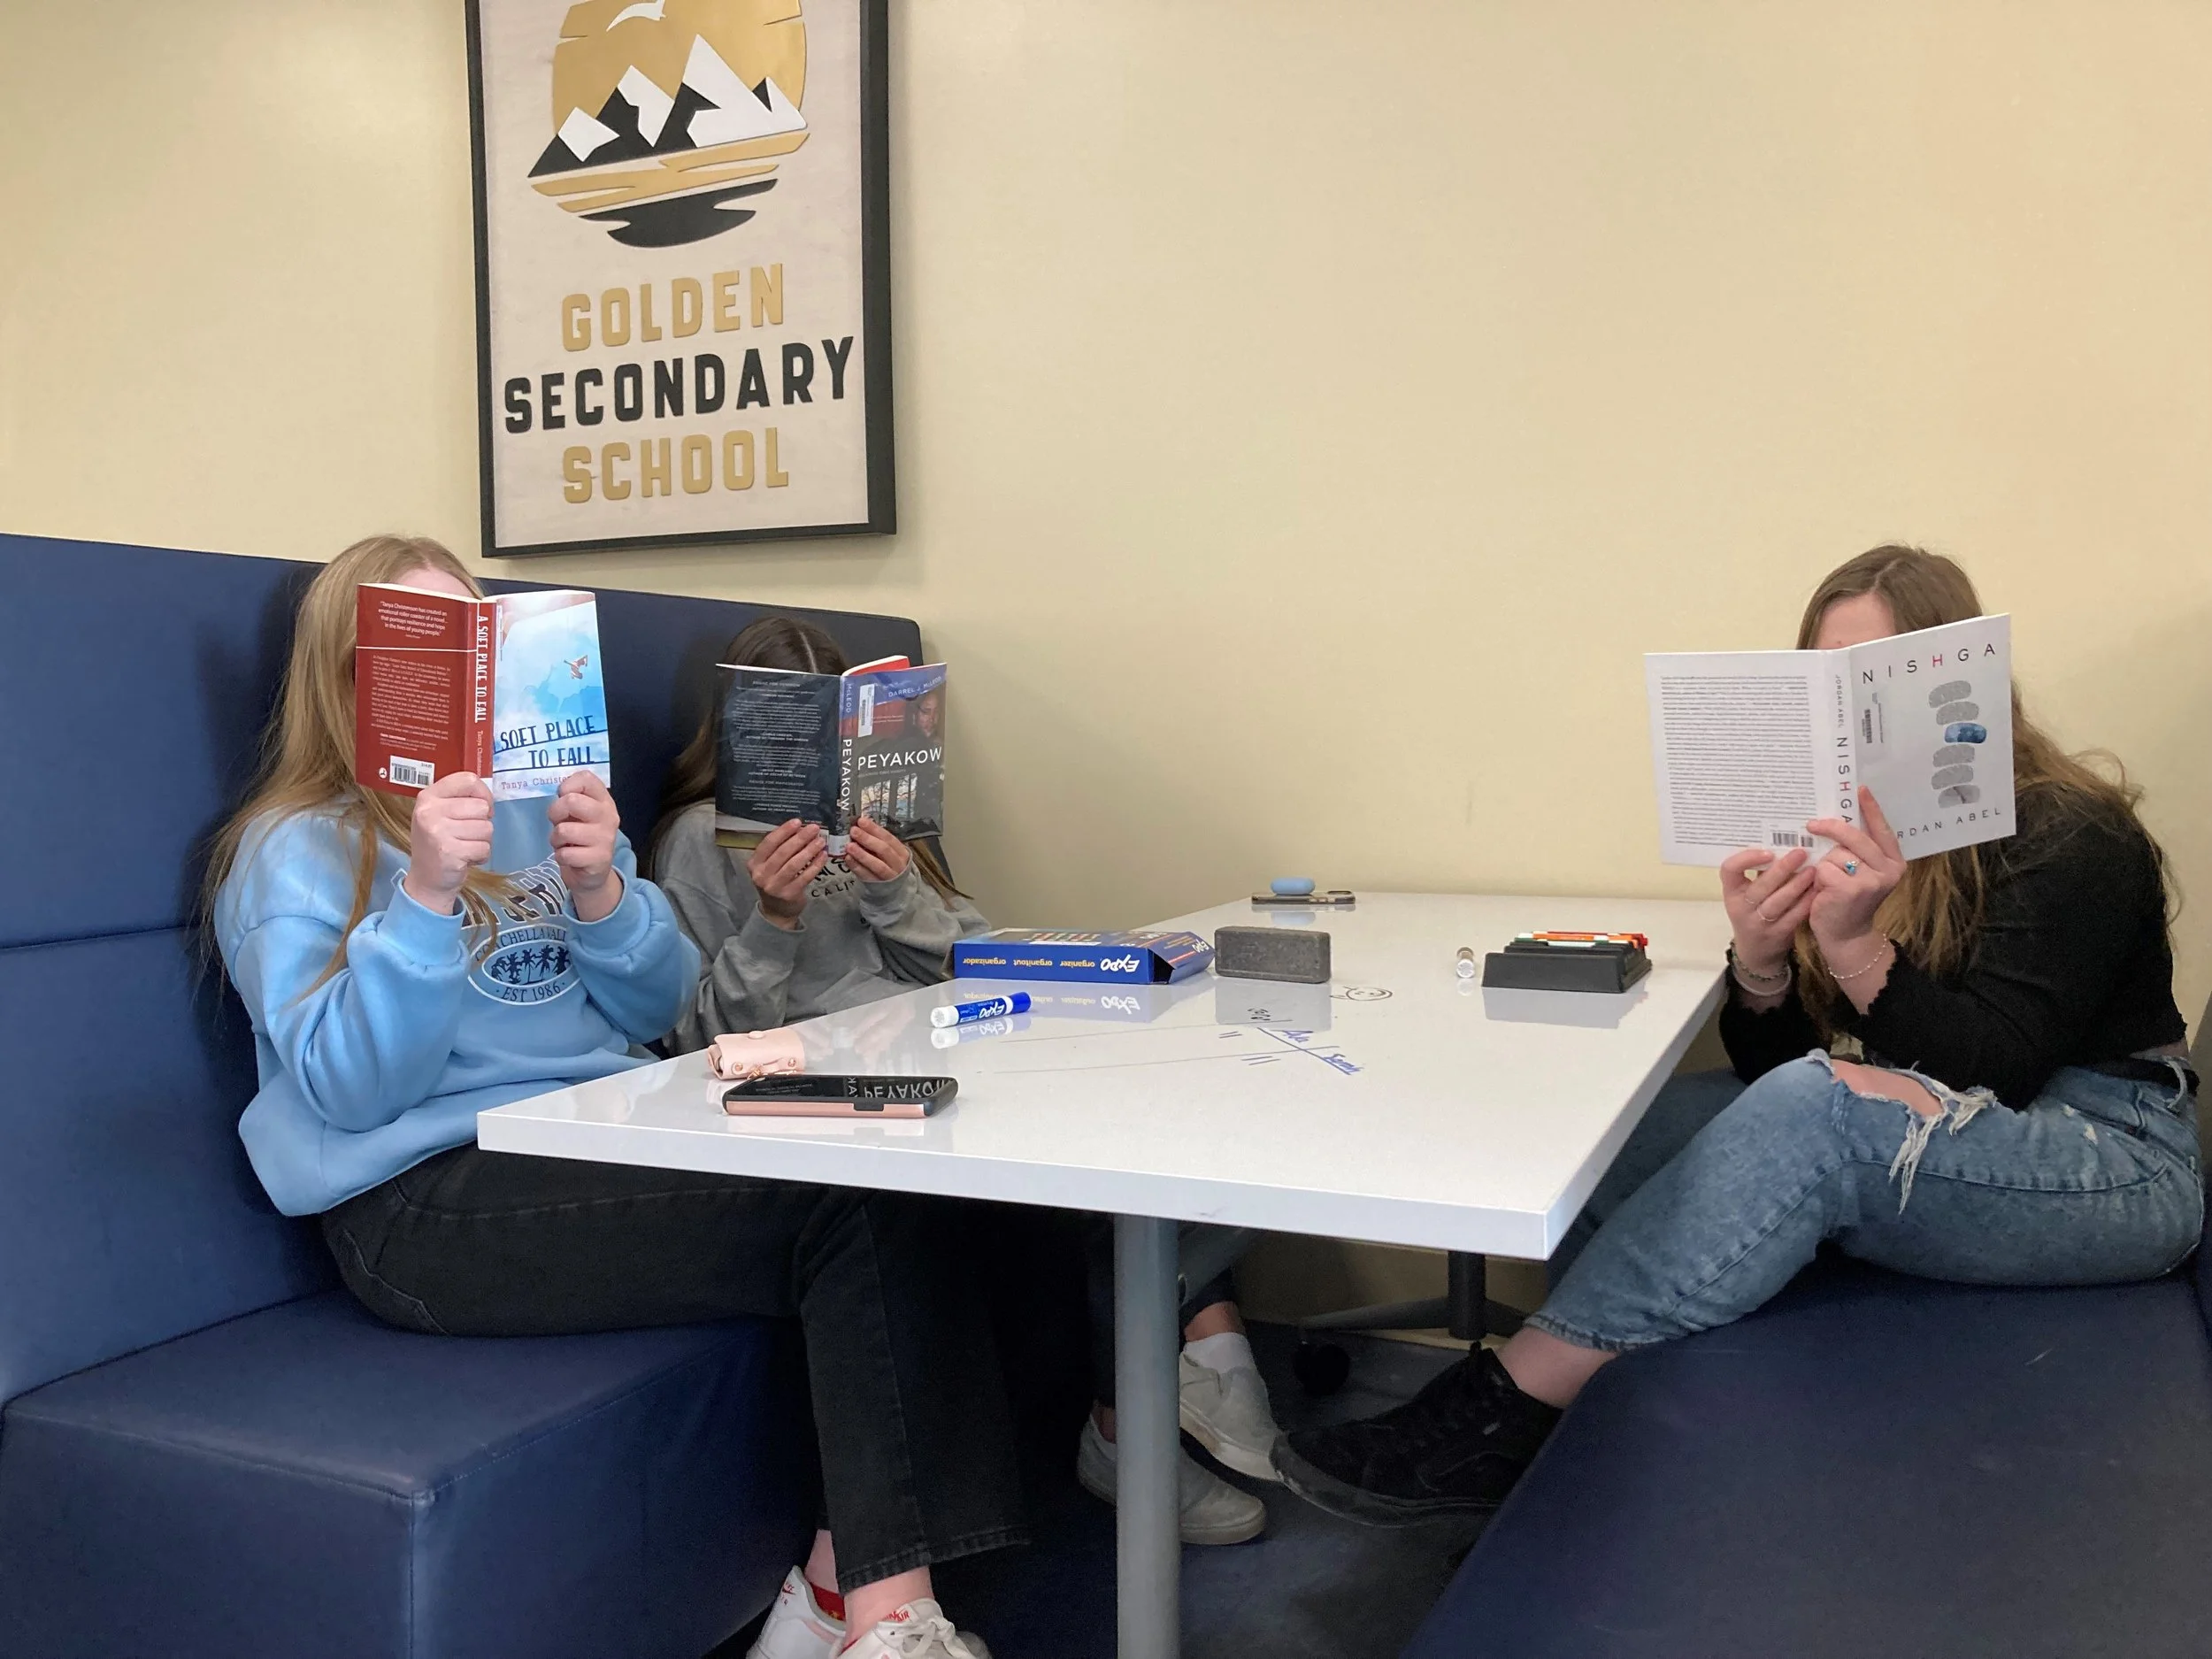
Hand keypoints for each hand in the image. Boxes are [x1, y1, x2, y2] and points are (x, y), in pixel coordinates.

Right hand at [403, 772, 494, 913]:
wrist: (427, 878)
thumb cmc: (439, 841)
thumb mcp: (439, 813)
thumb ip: (460, 799)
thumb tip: (488, 796)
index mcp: (428, 796)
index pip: (468, 780)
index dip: (483, 793)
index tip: (482, 806)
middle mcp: (430, 811)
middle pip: (481, 807)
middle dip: (482, 822)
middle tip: (466, 834)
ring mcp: (438, 832)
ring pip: (486, 828)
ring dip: (481, 840)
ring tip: (464, 846)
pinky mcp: (450, 852)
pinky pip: (484, 848)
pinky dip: (481, 855)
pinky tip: (465, 858)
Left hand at [549, 771, 622, 921]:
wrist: (593, 874)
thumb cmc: (580, 838)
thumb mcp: (578, 815)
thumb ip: (571, 800)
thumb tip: (560, 792)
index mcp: (604, 800)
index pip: (586, 778)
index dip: (567, 785)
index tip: (564, 798)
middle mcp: (608, 816)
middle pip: (571, 801)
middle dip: (555, 813)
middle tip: (559, 823)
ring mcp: (605, 838)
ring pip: (564, 830)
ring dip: (556, 839)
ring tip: (565, 843)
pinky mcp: (599, 859)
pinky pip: (565, 854)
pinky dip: (561, 857)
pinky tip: (570, 858)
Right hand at [750, 819, 828, 929]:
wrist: (776, 910)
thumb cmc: (774, 881)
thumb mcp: (769, 865)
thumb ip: (779, 849)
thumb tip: (799, 829)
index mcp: (754, 863)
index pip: (768, 843)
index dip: (784, 831)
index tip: (798, 821)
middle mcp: (761, 875)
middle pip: (782, 852)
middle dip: (800, 838)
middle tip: (814, 828)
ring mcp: (775, 886)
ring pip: (794, 864)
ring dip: (809, 850)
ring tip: (820, 841)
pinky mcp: (789, 894)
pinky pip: (805, 876)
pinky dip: (815, 864)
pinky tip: (823, 855)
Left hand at [844, 815, 911, 882]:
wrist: (894, 887)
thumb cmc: (888, 863)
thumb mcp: (888, 851)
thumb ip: (877, 840)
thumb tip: (859, 826)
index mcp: (901, 851)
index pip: (888, 838)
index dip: (874, 829)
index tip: (861, 821)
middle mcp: (897, 863)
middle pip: (884, 850)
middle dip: (867, 839)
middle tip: (854, 831)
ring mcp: (889, 876)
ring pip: (877, 865)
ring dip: (862, 854)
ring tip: (849, 846)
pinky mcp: (878, 885)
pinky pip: (866, 875)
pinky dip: (856, 866)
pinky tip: (848, 858)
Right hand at [1720, 845, 1813, 978]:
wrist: (1756, 951)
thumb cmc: (1752, 911)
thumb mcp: (1745, 894)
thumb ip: (1758, 874)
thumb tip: (1784, 844)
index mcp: (1731, 892)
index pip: (1729, 870)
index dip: (1746, 859)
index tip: (1767, 852)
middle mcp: (1741, 908)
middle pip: (1761, 886)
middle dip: (1783, 868)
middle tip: (1801, 853)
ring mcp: (1759, 923)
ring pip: (1779, 901)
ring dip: (1798, 884)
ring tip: (1813, 870)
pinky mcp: (1778, 934)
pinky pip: (1794, 916)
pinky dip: (1806, 902)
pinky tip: (1817, 890)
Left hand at [1804, 786, 1904, 968]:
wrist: (1846, 936)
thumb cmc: (1848, 900)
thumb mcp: (1861, 873)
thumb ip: (1858, 851)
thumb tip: (1838, 819)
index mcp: (1894, 861)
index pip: (1882, 829)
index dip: (1871, 808)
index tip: (1860, 788)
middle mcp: (1889, 870)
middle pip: (1855, 836)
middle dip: (1831, 828)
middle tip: (1812, 824)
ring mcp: (1872, 880)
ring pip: (1837, 853)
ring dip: (1824, 864)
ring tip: (1827, 881)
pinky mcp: (1852, 889)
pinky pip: (1826, 869)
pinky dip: (1818, 878)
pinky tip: (1822, 891)